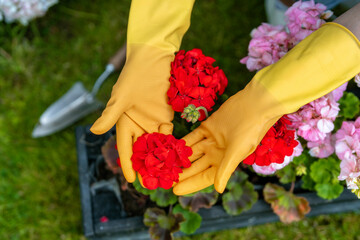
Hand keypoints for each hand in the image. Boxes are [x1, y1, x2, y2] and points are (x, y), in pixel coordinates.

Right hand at [90, 0, 194, 182]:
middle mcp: (137, 125)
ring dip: (160, 160)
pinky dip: (172, 146)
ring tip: (167, 176)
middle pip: (141, 150)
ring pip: (156, 145)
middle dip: (146, 167)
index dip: (128, 163)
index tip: (132, 181)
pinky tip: (177, 159)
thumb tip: (93, 131)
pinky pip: (169, 135)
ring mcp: (152, 122)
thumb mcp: (122, 96)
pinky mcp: (166, 117)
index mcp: (124, 122)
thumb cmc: (134, 76)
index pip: (125, 147)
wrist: (154, 60)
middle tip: (153, 184)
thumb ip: (110, 114)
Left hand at [173, 80, 282, 194]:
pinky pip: (193, 137)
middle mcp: (217, 153)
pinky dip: (183, 142)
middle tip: (164, 178)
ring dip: (179, 157)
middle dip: (181, 172)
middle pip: (195, 166)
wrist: (254, 105)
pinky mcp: (208, 127)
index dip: (190, 184)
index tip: (175, 190)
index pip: (204, 177)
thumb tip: (218, 190)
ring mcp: (211, 140)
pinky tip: (170, 146)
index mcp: (225, 163)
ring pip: (192, 152)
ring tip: (163, 163)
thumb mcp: (237, 152)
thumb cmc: (250, 131)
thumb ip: (225, 170)